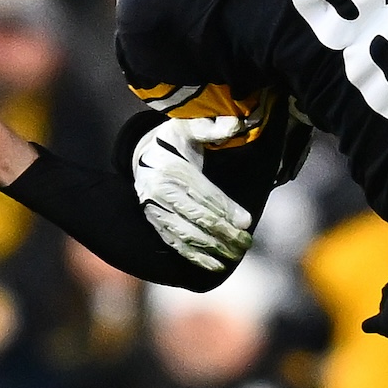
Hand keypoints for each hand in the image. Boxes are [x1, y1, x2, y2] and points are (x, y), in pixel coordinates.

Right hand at [131, 115, 254, 272]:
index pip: (203, 193)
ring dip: (209, 248)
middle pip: (196, 216)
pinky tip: (211, 264)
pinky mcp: (152, 220)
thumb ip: (210, 128)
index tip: (246, 222)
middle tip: (245, 243)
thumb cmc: (172, 141)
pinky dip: (192, 255)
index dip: (226, 209)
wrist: (141, 153)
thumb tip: (236, 124)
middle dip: (223, 232)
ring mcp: (153, 208)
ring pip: (184, 232)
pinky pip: (172, 241)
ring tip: (232, 256)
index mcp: (171, 169)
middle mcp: (159, 190)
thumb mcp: (187, 128)